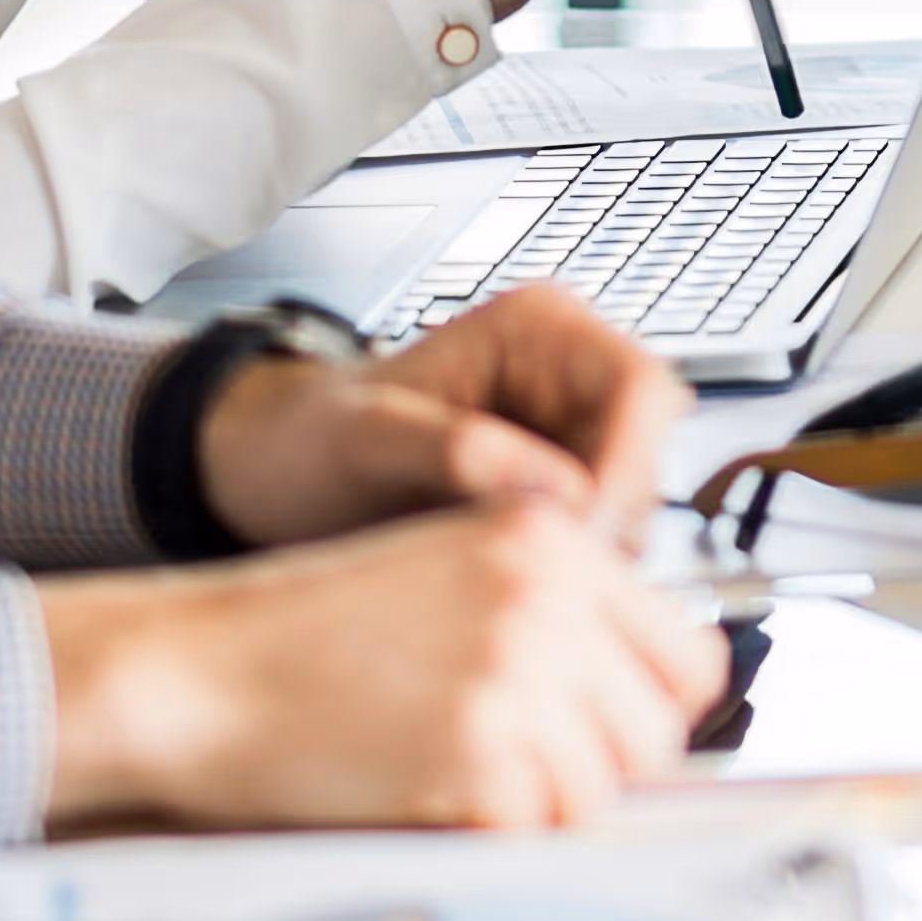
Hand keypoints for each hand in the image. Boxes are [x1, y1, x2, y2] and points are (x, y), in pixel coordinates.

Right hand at [37, 500, 723, 830]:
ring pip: (603, 788)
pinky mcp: (474, 748)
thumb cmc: (302, 632)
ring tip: (470, 785)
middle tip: (530, 775)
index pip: (686, 653)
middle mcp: (547, 593)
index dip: (650, 709)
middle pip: (658, 729)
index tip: (611, 734)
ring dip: (545, 808)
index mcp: (549, 537)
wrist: (198, 670)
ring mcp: (516, 670)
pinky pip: (535, 827)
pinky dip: (494, 835)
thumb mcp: (448, 570)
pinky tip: (435, 801)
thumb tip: (644, 694)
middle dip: (603, 768)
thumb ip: (551, 610)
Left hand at [190, 285, 689, 549]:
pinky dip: (571, 571)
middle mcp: (570, 376)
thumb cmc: (305, 442)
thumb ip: (455, 451)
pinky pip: (600, 538)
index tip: (585, 533)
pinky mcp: (559, 492)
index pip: (639, 386)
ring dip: (594, 553)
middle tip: (551, 578)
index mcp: (539, 330)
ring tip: (519, 585)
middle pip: (649, 451)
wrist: (272, 477)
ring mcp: (570, 436)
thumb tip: (556, 489)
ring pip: (635, 503)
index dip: (628, 463)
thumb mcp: (366, 440)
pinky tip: (518, 590)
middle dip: (612, 519)